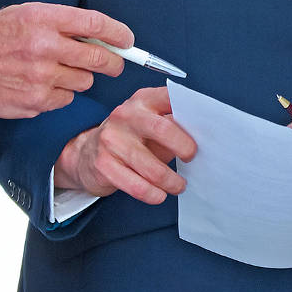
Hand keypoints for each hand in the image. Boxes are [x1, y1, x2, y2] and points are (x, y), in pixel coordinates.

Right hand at [0, 2, 131, 116]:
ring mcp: (40, 77)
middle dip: (112, 62)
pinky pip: (65, 100)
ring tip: (56, 71)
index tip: (128, 40)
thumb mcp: (24, 14)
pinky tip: (40, 86)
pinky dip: (59, 95)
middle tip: (113, 63)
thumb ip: (59, 22)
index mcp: (42, 18)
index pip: (95, 24)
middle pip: (99, 58)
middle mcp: (44, 46)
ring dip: (78, 78)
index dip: (118, 33)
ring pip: (84, 82)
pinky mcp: (35, 101)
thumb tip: (97, 33)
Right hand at [55, 86, 195, 204]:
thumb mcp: (151, 126)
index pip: (169, 97)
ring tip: (179, 185)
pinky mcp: (104, 164)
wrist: (86, 155)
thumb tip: (203, 138)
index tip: (205, 123)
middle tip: (192, 157)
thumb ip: (174, 126)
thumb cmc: (129, 139)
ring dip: (172, 181)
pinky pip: (137, 186)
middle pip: (162, 129)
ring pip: (152, 167)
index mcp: (142, 101)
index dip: (189, 108)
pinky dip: (154, 194)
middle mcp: (125, 116)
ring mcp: (111, 140)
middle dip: (184, 147)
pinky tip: (160, 194)